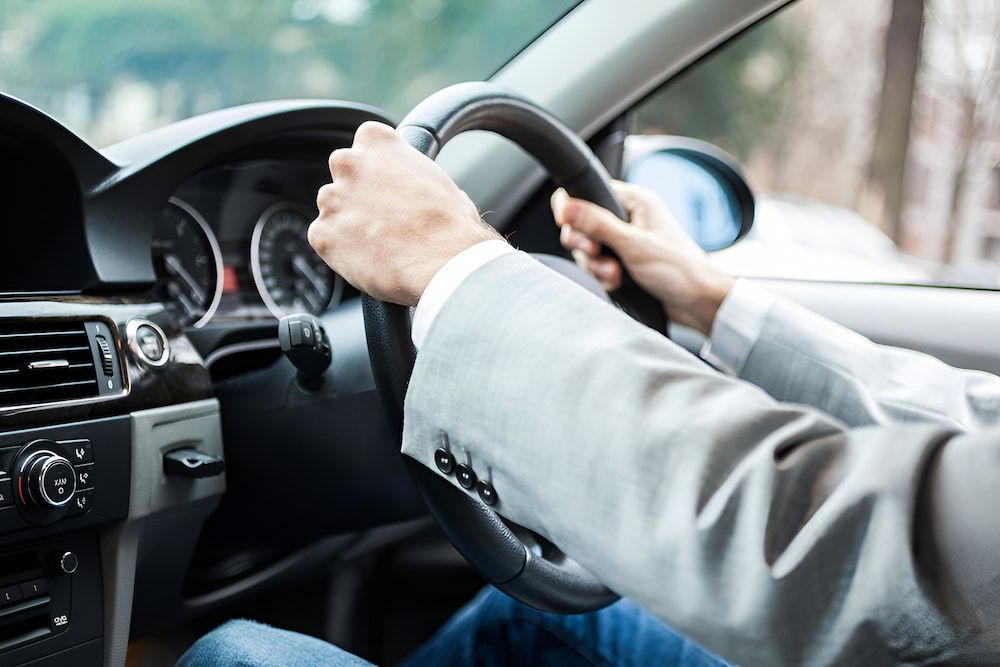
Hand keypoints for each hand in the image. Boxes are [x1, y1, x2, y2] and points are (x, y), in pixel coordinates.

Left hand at [308, 121, 501, 305]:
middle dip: (358, 190)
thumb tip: (418, 191)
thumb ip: (414, 176)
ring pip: (332, 207)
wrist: (443, 263)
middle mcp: (348, 163)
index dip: (378, 165)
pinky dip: (340, 251)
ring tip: (379, 243)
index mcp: (378, 141)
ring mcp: (331, 200)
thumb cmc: (450, 225)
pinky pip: (325, 240)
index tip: (387, 180)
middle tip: (382, 214)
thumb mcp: (440, 182)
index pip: (367, 141)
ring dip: (348, 221)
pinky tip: (368, 259)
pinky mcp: (321, 234)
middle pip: (344, 171)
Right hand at [551, 181, 734, 335]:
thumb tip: (567, 206)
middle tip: (596, 253)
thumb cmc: (680, 270)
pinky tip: (617, 282)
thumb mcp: (633, 245)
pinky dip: (603, 276)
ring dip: (596, 265)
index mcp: (635, 202)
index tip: (569, 225)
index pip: (590, 193)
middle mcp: (629, 218)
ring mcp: (625, 241)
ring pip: (588, 249)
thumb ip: (597, 224)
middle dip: (586, 245)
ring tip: (615, 274)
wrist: (698, 303)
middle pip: (583, 224)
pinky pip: (598, 266)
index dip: (573, 208)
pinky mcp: (624, 262)